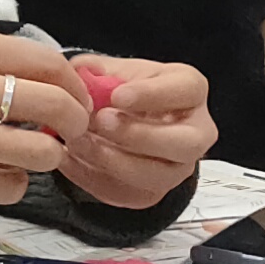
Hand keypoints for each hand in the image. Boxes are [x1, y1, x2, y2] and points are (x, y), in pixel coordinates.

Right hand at [0, 28, 87, 201]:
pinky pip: (10, 186)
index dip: (75, 85)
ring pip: (40, 151)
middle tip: (71, 131)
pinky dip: (13, 182)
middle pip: (55, 105)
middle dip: (76, 122)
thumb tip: (49, 78)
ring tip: (30, 153)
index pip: (49, 62)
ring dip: (46, 155)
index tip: (76, 99)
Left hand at [56, 55, 214, 209]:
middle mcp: (195, 132)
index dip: (152, 94)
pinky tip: (70, 159)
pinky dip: (94, 177)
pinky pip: (128, 194)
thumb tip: (81, 73)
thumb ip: (98, 69)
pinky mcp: (153, 192)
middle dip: (139, 135)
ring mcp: (177, 167)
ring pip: (157, 176)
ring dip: (113, 160)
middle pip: (185, 143)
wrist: (120, 121)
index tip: (117, 95)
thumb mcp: (115, 70)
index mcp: (190, 90)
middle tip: (101, 121)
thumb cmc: (127, 91)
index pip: (187, 91)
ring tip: (78, 142)